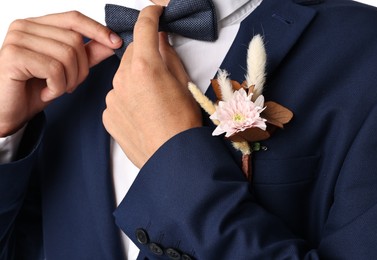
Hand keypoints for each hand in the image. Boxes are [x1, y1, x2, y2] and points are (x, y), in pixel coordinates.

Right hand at [0, 11, 121, 135]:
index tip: (116, 43)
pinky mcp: (13, 55)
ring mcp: (17, 38)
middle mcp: (25, 26)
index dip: (97, 30)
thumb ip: (89, 54)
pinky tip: (45, 93)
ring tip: (56, 89)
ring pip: (66, 55)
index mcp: (38, 25)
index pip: (74, 18)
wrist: (9, 112)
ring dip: (69, 80)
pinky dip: (56, 87)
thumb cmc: (35, 89)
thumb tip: (112, 42)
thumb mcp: (68, 70)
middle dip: (81, 69)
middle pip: (74, 40)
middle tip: (69, 85)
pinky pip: (54, 69)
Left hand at [103, 5, 201, 167]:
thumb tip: (159, 40)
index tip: (154, 12)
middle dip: (144, 57)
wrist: (172, 158)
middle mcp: (123, 79)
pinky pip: (117, 99)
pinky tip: (142, 114)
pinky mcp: (108, 116)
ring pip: (123, 78)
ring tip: (153, 102)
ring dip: (135, 81)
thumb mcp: (183, 83)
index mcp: (144, 66)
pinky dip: (127, 100)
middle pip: (131, 55)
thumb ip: (167, 56)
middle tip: (160, 74)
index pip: (144, 28)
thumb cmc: (183, 123)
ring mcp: (112, 98)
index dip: (150, 15)